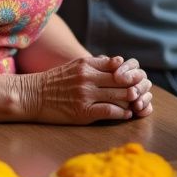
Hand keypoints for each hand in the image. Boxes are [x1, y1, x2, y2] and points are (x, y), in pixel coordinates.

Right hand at [21, 54, 151, 123]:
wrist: (31, 96)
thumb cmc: (54, 81)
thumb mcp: (74, 66)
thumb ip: (95, 63)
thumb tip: (118, 62)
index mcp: (86, 64)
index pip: (117, 66)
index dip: (131, 72)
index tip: (138, 78)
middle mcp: (88, 77)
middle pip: (122, 80)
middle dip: (136, 86)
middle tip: (145, 92)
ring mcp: (86, 95)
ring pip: (119, 95)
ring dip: (132, 100)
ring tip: (138, 103)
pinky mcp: (83, 111)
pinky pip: (110, 111)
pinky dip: (121, 113)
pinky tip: (126, 114)